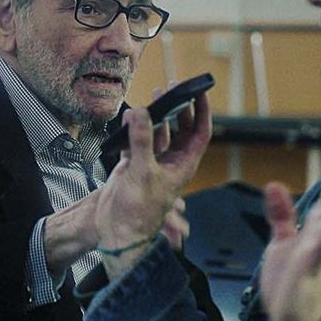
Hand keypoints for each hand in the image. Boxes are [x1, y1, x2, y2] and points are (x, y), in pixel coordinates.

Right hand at [94, 91, 211, 275]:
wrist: (117, 231)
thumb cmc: (139, 211)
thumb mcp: (144, 171)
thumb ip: (142, 140)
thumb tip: (142, 113)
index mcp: (183, 165)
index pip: (200, 133)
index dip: (202, 111)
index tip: (198, 91)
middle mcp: (170, 162)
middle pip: (180, 129)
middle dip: (178, 108)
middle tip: (172, 88)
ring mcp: (151, 162)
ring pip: (157, 132)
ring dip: (154, 116)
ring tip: (152, 97)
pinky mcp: (132, 165)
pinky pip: (135, 140)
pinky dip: (132, 128)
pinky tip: (129, 118)